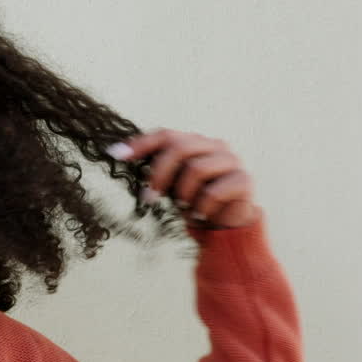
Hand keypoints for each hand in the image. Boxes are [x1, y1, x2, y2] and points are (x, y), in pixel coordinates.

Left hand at [105, 128, 260, 229]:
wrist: (224, 226)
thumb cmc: (193, 202)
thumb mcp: (170, 184)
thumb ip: (156, 168)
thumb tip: (119, 153)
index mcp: (195, 142)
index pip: (165, 135)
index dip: (141, 144)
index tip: (117, 156)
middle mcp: (214, 145)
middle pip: (180, 148)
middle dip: (160, 174)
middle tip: (149, 197)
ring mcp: (231, 160)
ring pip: (196, 169)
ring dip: (183, 194)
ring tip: (185, 207)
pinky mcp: (244, 180)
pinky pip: (213, 192)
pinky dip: (201, 208)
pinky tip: (201, 215)